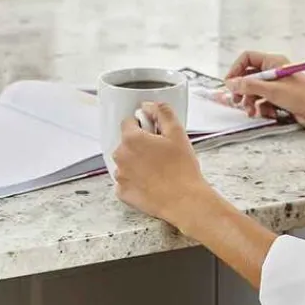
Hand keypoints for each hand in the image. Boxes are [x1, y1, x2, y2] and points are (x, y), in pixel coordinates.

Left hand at [113, 102, 211, 225]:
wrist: (184, 200)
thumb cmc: (181, 168)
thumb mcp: (177, 132)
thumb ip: (162, 112)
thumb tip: (149, 105)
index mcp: (131, 139)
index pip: (128, 121)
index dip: (144, 125)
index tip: (155, 133)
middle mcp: (120, 157)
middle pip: (127, 142)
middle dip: (141, 144)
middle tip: (161, 151)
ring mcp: (120, 176)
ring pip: (127, 161)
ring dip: (138, 161)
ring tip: (159, 168)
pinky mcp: (122, 192)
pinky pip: (126, 180)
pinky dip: (136, 179)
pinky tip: (152, 181)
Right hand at [224, 51, 304, 132]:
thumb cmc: (304, 97)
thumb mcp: (273, 91)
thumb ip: (250, 86)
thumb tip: (232, 83)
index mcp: (273, 62)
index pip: (247, 59)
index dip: (236, 70)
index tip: (229, 84)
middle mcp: (274, 72)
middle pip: (248, 77)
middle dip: (242, 90)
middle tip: (238, 102)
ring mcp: (277, 86)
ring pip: (254, 92)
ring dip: (251, 103)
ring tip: (253, 112)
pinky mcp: (280, 100)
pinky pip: (262, 103)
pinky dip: (262, 109)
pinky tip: (268, 114)